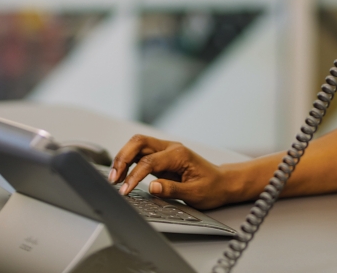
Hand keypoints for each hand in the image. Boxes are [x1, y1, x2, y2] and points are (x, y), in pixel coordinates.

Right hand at [108, 134, 232, 209]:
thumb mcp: (195, 193)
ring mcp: (165, 152)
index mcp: (179, 154)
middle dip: (122, 158)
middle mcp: (170, 148)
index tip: (125, 190)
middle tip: (113, 179)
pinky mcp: (161, 159)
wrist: (222, 183)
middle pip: (139, 142)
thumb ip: (172, 190)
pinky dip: (128, 162)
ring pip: (137, 146)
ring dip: (123, 158)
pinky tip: (122, 175)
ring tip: (114, 178)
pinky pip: (140, 155)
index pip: (149, 161)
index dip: (134, 176)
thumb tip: (151, 187)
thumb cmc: (212, 187)